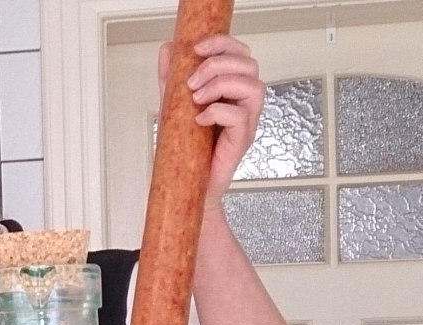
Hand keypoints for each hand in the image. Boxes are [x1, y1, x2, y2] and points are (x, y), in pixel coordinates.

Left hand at [159, 34, 262, 205]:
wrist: (187, 183)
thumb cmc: (187, 146)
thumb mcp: (175, 103)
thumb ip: (172, 76)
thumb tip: (168, 48)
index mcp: (233, 90)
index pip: (241, 54)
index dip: (222, 44)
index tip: (196, 47)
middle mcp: (245, 103)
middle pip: (249, 65)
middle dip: (216, 65)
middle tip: (191, 82)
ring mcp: (247, 122)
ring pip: (253, 87)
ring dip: (219, 85)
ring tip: (196, 99)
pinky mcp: (242, 140)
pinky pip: (240, 117)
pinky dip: (217, 112)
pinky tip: (199, 120)